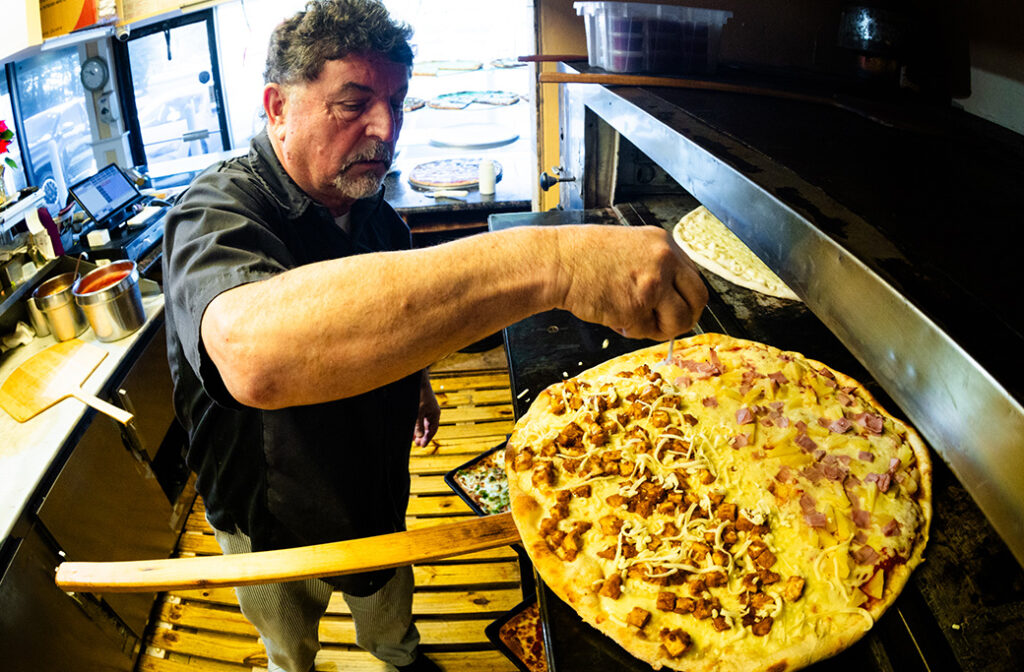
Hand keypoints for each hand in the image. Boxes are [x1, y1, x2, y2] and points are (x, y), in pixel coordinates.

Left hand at [413, 372, 440, 446]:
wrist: (417, 380)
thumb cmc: (419, 395)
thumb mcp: (417, 412)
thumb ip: (418, 424)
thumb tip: (419, 436)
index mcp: (435, 414)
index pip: (433, 430)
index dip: (427, 438)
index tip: (422, 446)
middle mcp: (433, 412)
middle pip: (429, 427)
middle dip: (423, 436)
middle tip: (417, 444)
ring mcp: (428, 408)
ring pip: (424, 423)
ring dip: (419, 431)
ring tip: (413, 438)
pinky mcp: (422, 405)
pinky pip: (420, 418)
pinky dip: (417, 424)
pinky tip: (411, 427)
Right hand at [554, 225, 707, 339]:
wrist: (557, 263)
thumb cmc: (582, 256)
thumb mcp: (630, 247)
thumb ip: (655, 266)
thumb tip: (671, 295)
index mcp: (664, 243)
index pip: (694, 277)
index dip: (686, 298)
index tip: (676, 307)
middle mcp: (665, 261)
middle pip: (698, 299)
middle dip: (684, 316)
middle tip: (666, 323)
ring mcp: (654, 284)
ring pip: (679, 320)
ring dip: (660, 328)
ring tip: (635, 321)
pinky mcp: (637, 307)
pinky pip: (648, 330)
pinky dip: (632, 330)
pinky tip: (614, 317)